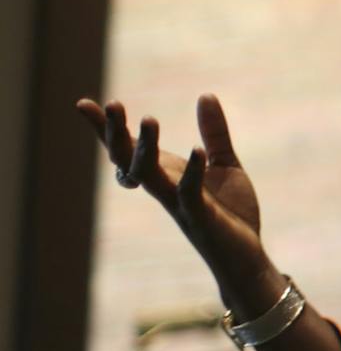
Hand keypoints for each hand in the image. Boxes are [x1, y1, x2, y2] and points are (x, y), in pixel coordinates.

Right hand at [75, 95, 270, 297]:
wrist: (246, 255)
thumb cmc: (230, 212)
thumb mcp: (225, 164)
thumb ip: (214, 133)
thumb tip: (205, 95)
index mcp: (165, 173)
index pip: (127, 148)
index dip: (105, 129)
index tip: (83, 104)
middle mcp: (163, 187)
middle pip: (127, 159)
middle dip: (116, 134)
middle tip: (114, 104)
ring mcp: (178, 203)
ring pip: (149, 175)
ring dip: (146, 148)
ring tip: (150, 119)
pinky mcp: (200, 216)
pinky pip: (189, 193)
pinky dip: (192, 171)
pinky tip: (196, 149)